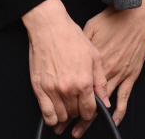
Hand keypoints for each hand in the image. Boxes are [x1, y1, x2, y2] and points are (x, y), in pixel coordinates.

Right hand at [22, 0, 109, 134]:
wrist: (49, 26)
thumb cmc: (72, 37)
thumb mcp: (94, 55)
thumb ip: (100, 81)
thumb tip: (105, 102)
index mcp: (84, 81)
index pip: (89, 111)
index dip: (90, 113)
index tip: (89, 110)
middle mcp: (68, 88)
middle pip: (75, 113)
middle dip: (78, 111)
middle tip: (77, 103)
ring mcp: (52, 90)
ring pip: (61, 117)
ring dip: (65, 115)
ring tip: (67, 106)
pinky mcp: (39, 88)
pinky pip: (46, 114)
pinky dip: (52, 118)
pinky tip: (55, 112)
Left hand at [72, 0, 144, 136]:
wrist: (137, 15)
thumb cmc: (113, 18)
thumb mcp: (91, 27)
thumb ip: (81, 45)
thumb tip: (69, 56)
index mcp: (93, 60)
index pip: (76, 86)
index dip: (64, 101)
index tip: (56, 111)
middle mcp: (105, 70)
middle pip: (86, 99)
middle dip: (72, 115)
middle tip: (63, 127)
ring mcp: (119, 74)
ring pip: (102, 103)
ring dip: (89, 119)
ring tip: (78, 131)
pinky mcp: (131, 75)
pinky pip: (124, 98)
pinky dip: (119, 112)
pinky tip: (113, 121)